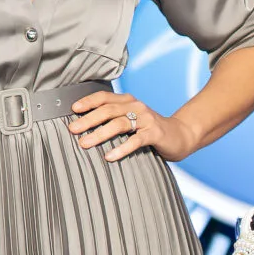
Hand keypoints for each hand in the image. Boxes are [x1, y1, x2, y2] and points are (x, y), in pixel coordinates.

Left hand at [70, 89, 196, 163]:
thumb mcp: (131, 120)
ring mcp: (146, 119)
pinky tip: (109, 157)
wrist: (180, 135)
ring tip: (84, 144)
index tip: (72, 109)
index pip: (104, 97)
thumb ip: (113, 119)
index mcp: (128, 101)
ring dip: (99, 134)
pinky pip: (135, 141)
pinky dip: (121, 149)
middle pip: (108, 110)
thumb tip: (84, 126)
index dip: (88, 101)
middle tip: (73, 130)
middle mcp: (136, 107)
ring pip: (119, 124)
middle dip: (88, 120)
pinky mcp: (155, 134)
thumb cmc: (149, 130)